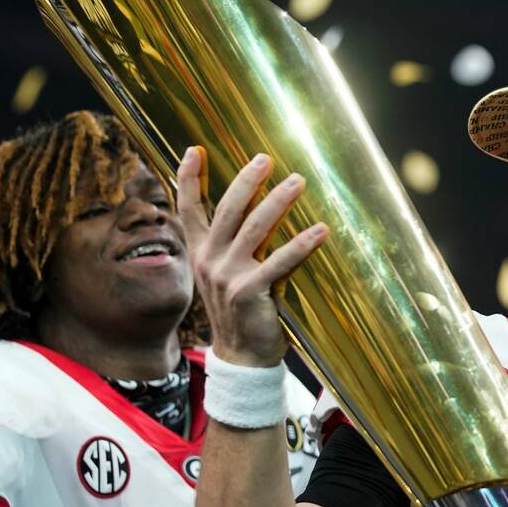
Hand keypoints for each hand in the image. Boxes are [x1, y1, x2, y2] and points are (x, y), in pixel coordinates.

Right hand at [176, 147, 327, 366]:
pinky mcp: (249, 291)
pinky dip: (301, 244)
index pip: (188, 209)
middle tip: (265, 159)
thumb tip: (256, 208)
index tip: (193, 150)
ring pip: (255, 228)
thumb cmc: (239, 310)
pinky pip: (279, 262)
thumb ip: (232, 245)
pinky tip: (320, 230)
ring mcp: (228, 276)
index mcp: (201, 252)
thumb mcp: (225, 273)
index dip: (188, 179)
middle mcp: (209, 260)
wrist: (241, 356)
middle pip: (227, 210)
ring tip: (297, 181)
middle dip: (247, 181)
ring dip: (278, 201)